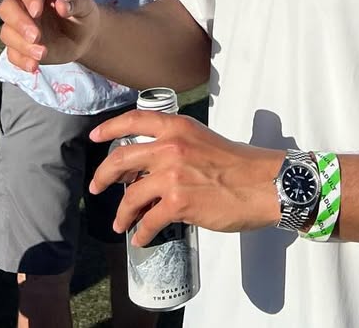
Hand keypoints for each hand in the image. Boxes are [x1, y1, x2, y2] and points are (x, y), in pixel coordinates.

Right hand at [0, 0, 97, 70]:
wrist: (84, 36)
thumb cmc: (82, 13)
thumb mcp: (85, 5)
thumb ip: (75, 2)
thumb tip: (61, 5)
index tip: (37, 11)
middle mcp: (24, 3)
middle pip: (7, 8)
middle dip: (19, 23)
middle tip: (36, 36)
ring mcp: (20, 25)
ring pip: (7, 32)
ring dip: (22, 45)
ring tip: (43, 53)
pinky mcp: (20, 45)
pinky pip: (12, 53)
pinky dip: (21, 60)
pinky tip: (34, 66)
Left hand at [90, 111, 280, 244]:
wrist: (263, 183)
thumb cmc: (238, 165)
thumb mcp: (202, 141)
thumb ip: (175, 146)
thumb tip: (149, 166)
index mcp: (177, 127)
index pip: (134, 120)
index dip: (109, 129)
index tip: (95, 137)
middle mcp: (170, 146)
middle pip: (122, 158)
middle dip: (103, 175)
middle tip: (96, 186)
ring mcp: (172, 175)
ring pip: (131, 195)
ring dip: (122, 213)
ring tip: (120, 223)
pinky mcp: (179, 203)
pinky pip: (148, 221)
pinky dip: (141, 232)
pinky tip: (141, 237)